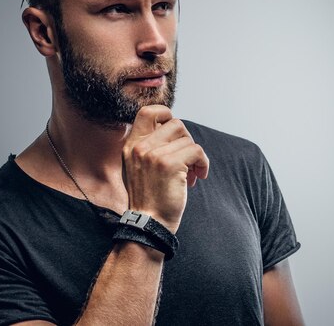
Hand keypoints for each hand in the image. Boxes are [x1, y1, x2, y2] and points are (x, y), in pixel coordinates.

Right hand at [122, 105, 208, 232]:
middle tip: (187, 159)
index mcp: (131, 145)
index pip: (148, 111)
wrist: (149, 223)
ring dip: (194, 155)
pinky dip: (203, 163)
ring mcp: (154, 154)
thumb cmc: (148, 197)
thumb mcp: (136, 167)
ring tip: (190, 172)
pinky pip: (196, 151)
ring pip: (188, 138)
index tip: (175, 132)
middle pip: (175, 123)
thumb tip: (170, 128)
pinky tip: (197, 176)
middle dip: (186, 140)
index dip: (166, 114)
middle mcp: (140, 146)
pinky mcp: (169, 164)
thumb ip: (147, 146)